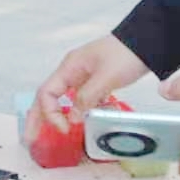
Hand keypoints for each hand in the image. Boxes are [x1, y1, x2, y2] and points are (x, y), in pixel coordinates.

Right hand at [24, 34, 149, 145]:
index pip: (46, 93)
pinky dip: (80, 112)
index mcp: (70, 67)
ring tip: (54, 133)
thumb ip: (87, 98)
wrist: (149, 40)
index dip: (50, 114)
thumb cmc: (127, 53)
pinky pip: (82, 99)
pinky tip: (84, 122)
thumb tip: (72, 118)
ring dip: (58, 116)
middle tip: (30, 138)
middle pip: (48, 96)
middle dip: (38, 117)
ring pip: (64, 99)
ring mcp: (84, 76)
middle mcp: (73, 71)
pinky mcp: (97, 81)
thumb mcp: (106, 78)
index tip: (65, 129)